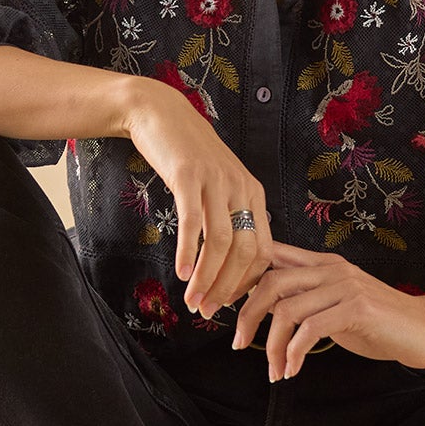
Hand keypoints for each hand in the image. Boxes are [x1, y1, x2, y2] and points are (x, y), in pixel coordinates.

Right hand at [122, 79, 273, 315]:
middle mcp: (241, 188)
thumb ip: (228, 215)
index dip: (247, 283)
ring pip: (222, 242)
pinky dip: (190, 252)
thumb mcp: (218, 184)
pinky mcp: (189, 175)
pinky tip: (182, 273)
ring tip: (193, 301)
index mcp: (253, 193)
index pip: (263, 250)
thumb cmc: (187, 155)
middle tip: (208, 311)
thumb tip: (229, 261)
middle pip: (246, 251)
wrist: (160, 114)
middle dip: (228, 288)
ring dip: (208, 278)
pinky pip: (194, 221)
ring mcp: (216, 181)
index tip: (227, 303)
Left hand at [231, 241, 424, 380]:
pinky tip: (293, 370)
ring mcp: (344, 285)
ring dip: (273, 345)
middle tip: (238, 344)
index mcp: (323, 263)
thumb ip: (307, 301)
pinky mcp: (356, 308)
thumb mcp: (336, 305)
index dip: (241, 279)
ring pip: (287, 308)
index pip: (271, 257)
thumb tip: (268, 312)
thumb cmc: (381, 322)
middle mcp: (331, 268)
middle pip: (270, 281)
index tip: (224, 305)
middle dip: (246, 315)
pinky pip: (310, 328)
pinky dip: (294, 352)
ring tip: (274, 369)